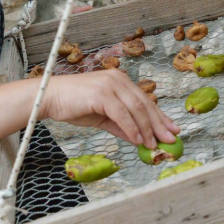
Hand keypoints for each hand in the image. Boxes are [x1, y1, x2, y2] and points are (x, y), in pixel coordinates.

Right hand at [38, 69, 180, 148]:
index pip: (145, 100)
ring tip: (153, 145)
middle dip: (159, 124)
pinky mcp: (101, 94)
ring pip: (136, 109)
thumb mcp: (102, 117)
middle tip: (171, 140)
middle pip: (145, 104)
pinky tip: (138, 140)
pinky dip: (132, 128)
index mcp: (120, 81)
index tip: (173, 131)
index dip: (161, 117)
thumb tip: (140, 139)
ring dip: (147, 129)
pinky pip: (122, 114)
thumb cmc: (73, 105)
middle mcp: (118, 79)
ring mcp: (110, 85)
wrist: (50, 98)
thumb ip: (122, 126)